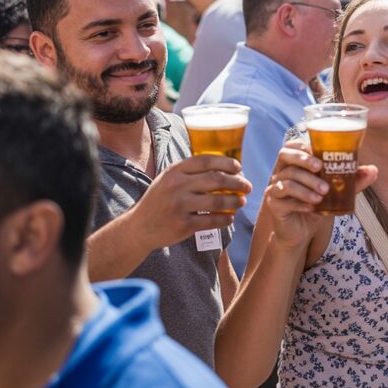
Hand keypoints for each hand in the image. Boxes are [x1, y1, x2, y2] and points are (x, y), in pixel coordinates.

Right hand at [128, 154, 250, 249]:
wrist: (139, 227)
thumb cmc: (160, 200)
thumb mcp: (168, 179)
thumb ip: (190, 172)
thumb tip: (224, 168)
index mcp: (175, 171)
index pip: (206, 161)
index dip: (226, 162)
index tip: (239, 167)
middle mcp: (177, 186)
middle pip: (216, 179)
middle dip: (237, 182)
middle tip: (247, 186)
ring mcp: (180, 206)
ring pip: (217, 200)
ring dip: (234, 201)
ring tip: (241, 201)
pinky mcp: (183, 225)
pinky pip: (211, 220)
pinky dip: (225, 219)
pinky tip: (230, 217)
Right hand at [263, 141, 377, 249]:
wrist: (301, 232)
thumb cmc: (316, 205)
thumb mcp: (335, 193)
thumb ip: (352, 181)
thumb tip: (373, 170)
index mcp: (294, 164)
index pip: (293, 146)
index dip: (304, 146)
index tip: (320, 153)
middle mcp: (281, 172)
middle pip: (284, 155)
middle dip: (303, 160)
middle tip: (320, 168)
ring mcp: (275, 188)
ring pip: (287, 179)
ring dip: (307, 185)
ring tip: (322, 195)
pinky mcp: (273, 204)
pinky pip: (283, 198)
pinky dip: (300, 201)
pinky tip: (313, 208)